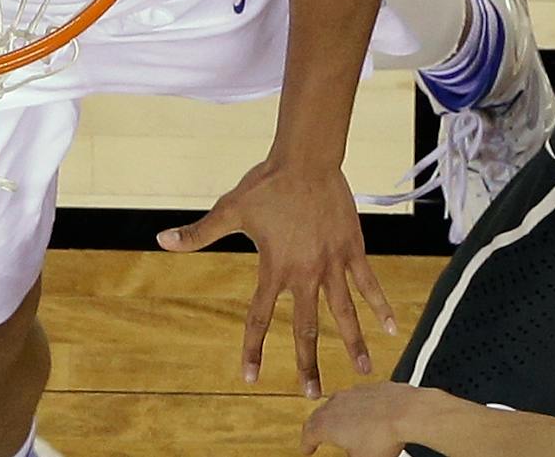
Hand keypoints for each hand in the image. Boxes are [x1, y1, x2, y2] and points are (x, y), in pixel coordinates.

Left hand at [158, 158, 397, 397]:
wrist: (306, 159)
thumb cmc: (267, 184)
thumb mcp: (230, 210)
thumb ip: (199, 233)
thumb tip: (161, 240)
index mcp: (274, 269)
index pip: (258, 319)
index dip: (253, 349)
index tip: (250, 377)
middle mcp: (305, 273)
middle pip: (306, 328)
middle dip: (308, 364)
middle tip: (312, 394)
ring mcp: (332, 263)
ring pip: (344, 312)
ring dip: (353, 343)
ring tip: (364, 370)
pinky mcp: (353, 249)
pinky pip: (369, 283)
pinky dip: (381, 305)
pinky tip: (393, 327)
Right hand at [301, 382, 450, 455]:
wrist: (408, 412)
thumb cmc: (383, 437)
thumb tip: (351, 456)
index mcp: (327, 422)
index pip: (308, 434)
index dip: (306, 445)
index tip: (306, 449)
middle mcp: (338, 403)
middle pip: (320, 415)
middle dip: (317, 427)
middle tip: (317, 436)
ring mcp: (356, 392)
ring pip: (339, 403)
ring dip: (338, 415)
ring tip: (343, 426)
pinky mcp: (374, 387)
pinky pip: (360, 398)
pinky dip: (358, 408)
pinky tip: (367, 417)